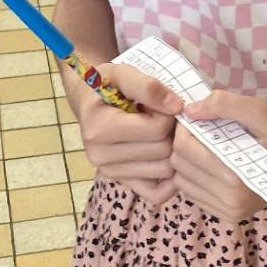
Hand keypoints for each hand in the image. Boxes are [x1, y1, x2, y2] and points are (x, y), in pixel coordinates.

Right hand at [74, 56, 177, 206]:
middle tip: (162, 118)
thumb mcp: (122, 73)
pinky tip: (165, 156)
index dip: (168, 113)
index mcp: (99, 129)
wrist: (89, 100)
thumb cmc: (107, 84)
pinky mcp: (122, 183)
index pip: (157, 129)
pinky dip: (168, 178)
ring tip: (159, 133)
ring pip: (165, 171)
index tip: (161, 104)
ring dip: (171, 151)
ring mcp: (111, 173)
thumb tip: (177, 107)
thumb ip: (148, 86)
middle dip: (171, 132)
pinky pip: (157, 193)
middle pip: (163, 151)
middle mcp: (100, 156)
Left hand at [169, 89, 266, 223]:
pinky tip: (213, 162)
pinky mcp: (229, 216)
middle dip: (184, 143)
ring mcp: (229, 212)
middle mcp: (230, 202)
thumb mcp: (262, 111)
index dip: (184, 128)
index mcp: (236, 178)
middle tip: (202, 127)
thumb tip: (190, 109)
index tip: (198, 115)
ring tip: (208, 144)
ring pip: (182, 181)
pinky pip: (194, 194)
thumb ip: (226, 105)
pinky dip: (196, 176)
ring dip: (188, 160)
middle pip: (179, 166)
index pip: (183, 149)